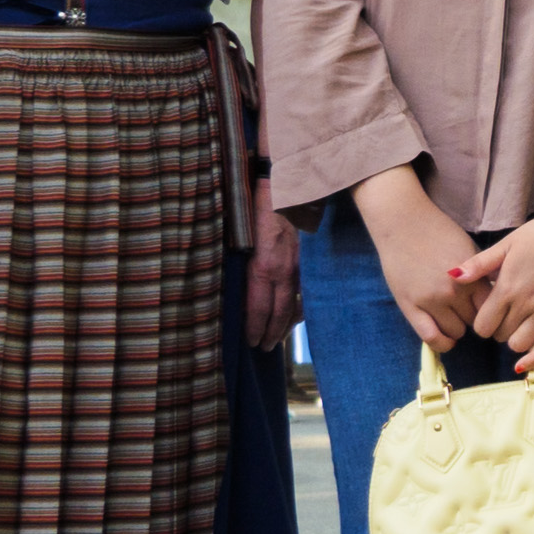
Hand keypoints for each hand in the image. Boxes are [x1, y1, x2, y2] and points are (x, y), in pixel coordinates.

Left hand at [246, 196, 301, 349]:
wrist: (284, 184)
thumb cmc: (254, 207)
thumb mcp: (237, 235)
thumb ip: (236, 265)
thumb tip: (229, 288)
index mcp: (262, 267)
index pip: (259, 309)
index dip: (255, 328)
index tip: (251, 342)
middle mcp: (282, 271)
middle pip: (280, 312)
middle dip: (272, 333)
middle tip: (265, 349)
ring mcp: (297, 265)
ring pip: (295, 303)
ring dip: (287, 324)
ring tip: (279, 338)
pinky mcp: (304, 258)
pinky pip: (304, 289)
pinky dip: (300, 305)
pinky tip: (296, 314)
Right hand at [351, 165, 482, 351]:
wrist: (403, 222)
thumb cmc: (438, 232)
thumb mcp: (470, 250)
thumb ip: (482, 275)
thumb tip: (498, 296)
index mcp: (472, 277)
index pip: (492, 308)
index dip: (492, 310)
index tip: (489, 309)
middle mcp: (453, 292)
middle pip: (475, 321)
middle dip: (474, 317)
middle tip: (468, 310)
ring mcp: (431, 301)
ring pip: (456, 331)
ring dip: (457, 327)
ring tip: (453, 316)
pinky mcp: (410, 306)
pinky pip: (431, 337)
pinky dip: (442, 343)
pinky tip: (445, 338)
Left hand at [464, 193, 533, 370]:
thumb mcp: (506, 244)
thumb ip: (479, 264)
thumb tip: (451, 276)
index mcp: (508, 287)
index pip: (482, 325)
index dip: (481, 324)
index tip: (487, 315)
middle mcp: (526, 302)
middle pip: (499, 336)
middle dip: (497, 330)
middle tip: (503, 317)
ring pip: (520, 344)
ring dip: (514, 340)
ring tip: (518, 327)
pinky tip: (523, 365)